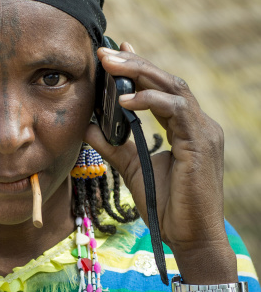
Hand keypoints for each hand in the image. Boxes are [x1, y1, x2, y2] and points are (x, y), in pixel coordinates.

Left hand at [85, 43, 233, 278]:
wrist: (191, 238)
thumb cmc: (167, 207)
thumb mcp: (133, 170)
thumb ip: (114, 146)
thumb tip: (88, 126)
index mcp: (187, 128)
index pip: (162, 89)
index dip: (140, 68)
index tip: (116, 53)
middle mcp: (198, 124)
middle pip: (166, 81)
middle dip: (134, 64)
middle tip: (104, 52)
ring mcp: (203, 131)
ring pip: (172, 88)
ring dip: (138, 74)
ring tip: (109, 66)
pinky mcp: (202, 142)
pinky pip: (175, 110)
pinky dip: (148, 101)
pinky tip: (122, 100)